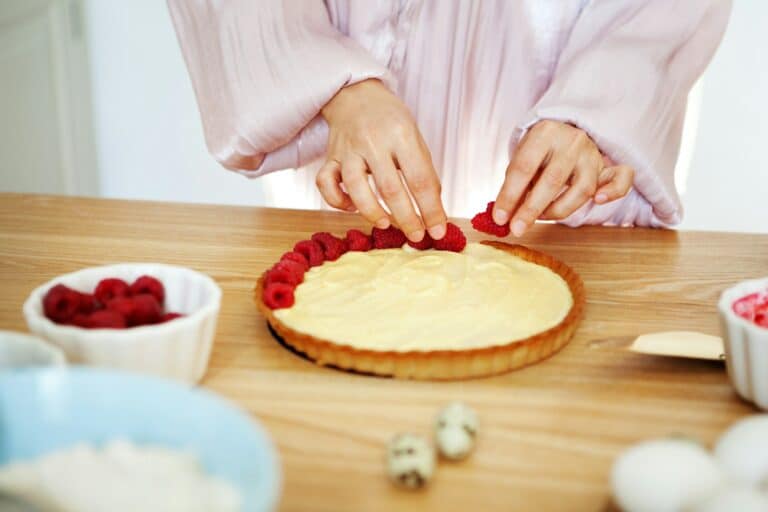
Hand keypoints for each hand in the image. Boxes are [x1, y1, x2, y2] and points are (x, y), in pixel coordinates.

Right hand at [317, 79, 446, 241]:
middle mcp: (373, 141)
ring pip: (356, 188)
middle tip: (417, 237)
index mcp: (401, 135)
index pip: (420, 179)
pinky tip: (353, 207)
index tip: (438, 230)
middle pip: (390, 188)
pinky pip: (326, 184)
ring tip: (386, 224)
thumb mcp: (415, 138)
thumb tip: (433, 211)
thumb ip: (423, 171)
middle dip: (407, 218)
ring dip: (372, 212)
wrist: (355, 95)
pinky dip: (338, 201)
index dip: (431, 209)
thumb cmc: (390, 121)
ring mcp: (348, 150)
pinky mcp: (330, 157)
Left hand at [493, 120, 633, 236]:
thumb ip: (515, 184)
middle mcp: (571, 141)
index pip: (524, 167)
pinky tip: (600, 201)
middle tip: (517, 228)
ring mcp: (591, 153)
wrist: (566, 130)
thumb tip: (502, 216)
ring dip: (558, 210)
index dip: (510, 195)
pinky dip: (613, 191)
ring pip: (581, 189)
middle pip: (551, 180)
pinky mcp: (607, 165)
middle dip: (531, 209)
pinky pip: (621, 178)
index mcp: (544, 133)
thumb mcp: (523, 158)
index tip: (500, 217)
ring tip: (540, 217)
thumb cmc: (539, 151)